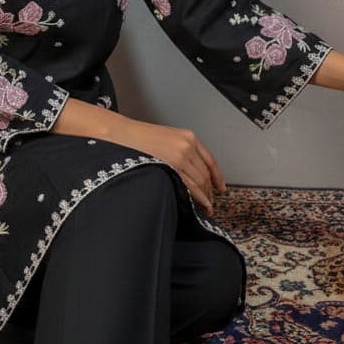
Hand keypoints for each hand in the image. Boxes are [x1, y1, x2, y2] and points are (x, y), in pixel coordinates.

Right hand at [52, 97, 225, 214]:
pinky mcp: (172, 165)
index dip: (217, 177)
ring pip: (200, 181)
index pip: (210, 160)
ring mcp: (181, 155)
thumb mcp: (167, 139)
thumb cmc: (140, 139)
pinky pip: (190, 185)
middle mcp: (188, 145)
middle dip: (210, 191)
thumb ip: (181, 151)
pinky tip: (199, 205)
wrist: (123, 134)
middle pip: (205, 174)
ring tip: (207, 209)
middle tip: (211, 204)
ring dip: (205, 197)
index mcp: (189, 137)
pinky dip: (197, 197)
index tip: (220, 188)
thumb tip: (191, 173)